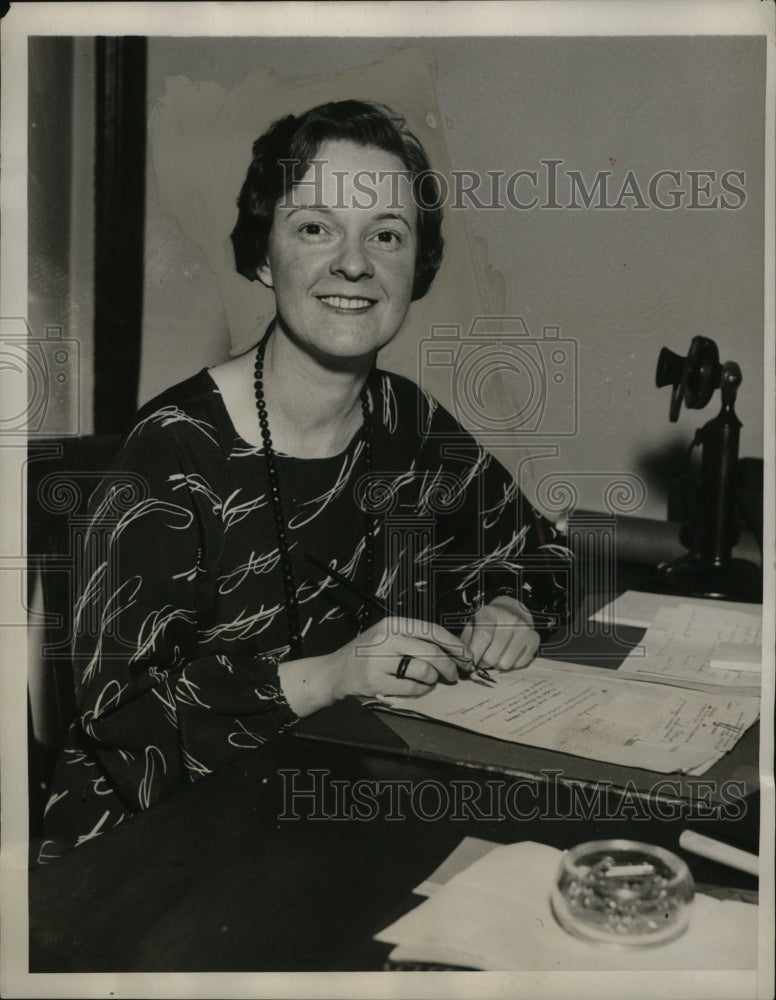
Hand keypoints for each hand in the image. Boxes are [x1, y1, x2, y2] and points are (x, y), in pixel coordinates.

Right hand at [326, 616, 471, 699]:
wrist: (336, 671)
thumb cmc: (368, 653)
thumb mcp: (388, 636)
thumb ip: (414, 639)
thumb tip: (452, 651)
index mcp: (393, 624)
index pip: (431, 630)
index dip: (453, 643)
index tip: (466, 655)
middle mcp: (386, 638)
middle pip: (431, 652)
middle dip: (449, 666)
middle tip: (455, 674)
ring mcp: (379, 660)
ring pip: (423, 670)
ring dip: (434, 679)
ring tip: (432, 680)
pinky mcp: (376, 681)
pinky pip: (412, 688)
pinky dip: (421, 690)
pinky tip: (420, 687)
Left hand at [459, 595, 539, 671]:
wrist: (511, 611)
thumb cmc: (487, 623)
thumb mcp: (472, 626)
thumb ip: (465, 644)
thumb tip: (463, 664)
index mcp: (489, 613)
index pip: (483, 637)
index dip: (475, 655)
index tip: (470, 664)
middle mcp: (509, 619)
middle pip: (492, 656)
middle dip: (484, 663)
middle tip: (483, 659)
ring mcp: (524, 628)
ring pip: (505, 664)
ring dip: (497, 664)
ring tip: (496, 654)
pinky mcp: (534, 638)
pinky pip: (519, 664)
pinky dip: (512, 664)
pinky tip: (509, 653)